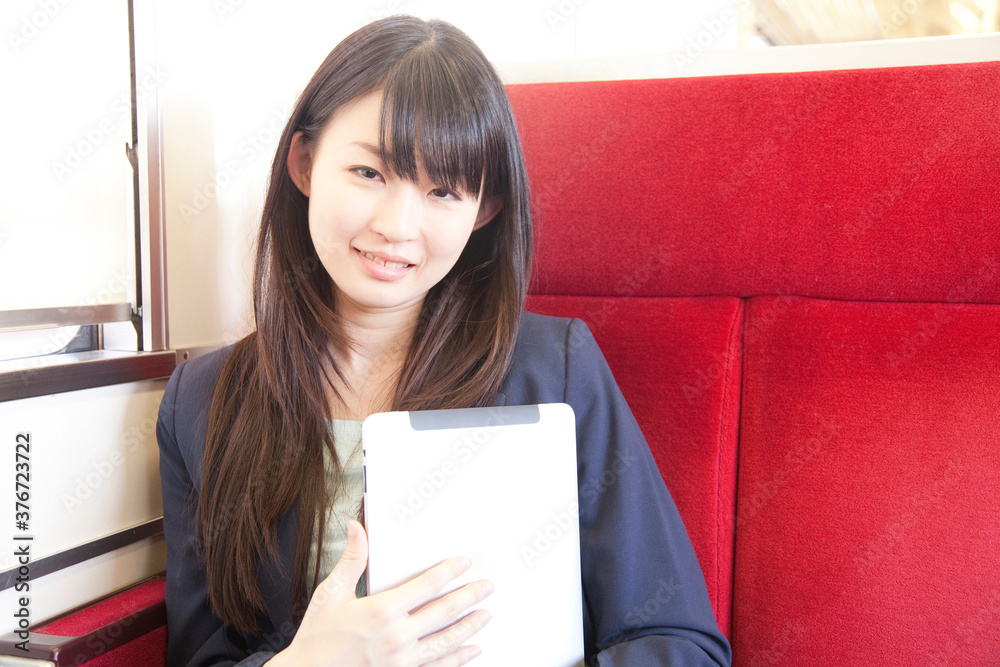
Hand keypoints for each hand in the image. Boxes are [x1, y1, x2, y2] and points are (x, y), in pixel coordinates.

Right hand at [270, 520, 492, 666]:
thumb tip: (358, 528)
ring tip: (485, 615)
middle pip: (443, 612)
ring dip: (469, 627)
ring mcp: (401, 660)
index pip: (426, 585)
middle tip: (487, 587)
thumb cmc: (318, 637)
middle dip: (469, 597)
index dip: (449, 572)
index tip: (464, 563)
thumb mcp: (331, 593)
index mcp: (381, 610)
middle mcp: (396, 636)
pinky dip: (459, 659)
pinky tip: (472, 650)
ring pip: (446, 641)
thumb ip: (352, 560)